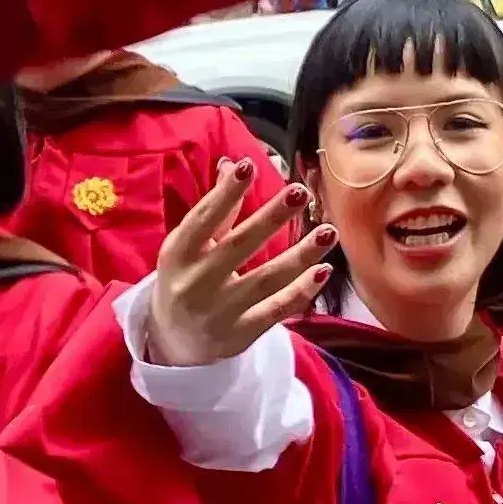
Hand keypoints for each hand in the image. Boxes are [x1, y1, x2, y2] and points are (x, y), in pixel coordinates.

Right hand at [146, 162, 332, 367]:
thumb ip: (214, 210)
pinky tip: (324, 270)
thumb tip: (231, 163)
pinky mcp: (241, 334)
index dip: (225, 194)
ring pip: (266, 280)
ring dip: (300, 255)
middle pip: (239, 246)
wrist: (174, 340)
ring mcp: (220, 311)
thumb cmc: (186, 278)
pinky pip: (276, 310)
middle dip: (271, 218)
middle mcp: (196, 283)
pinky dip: (301, 291)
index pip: (203, 220)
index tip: (248, 166)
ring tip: (328, 231)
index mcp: (178, 254)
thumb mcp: (188, 245)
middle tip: (300, 192)